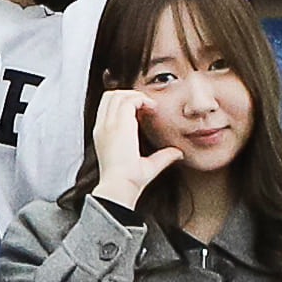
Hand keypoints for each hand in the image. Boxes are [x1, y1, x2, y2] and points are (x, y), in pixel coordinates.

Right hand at [90, 83, 167, 207]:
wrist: (120, 187)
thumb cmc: (130, 181)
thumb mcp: (148, 165)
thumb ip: (162, 157)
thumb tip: (178, 153)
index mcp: (104, 135)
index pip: (108, 107)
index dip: (126, 103)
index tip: (143, 111)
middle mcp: (103, 126)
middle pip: (110, 96)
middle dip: (129, 95)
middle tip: (147, 105)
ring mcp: (108, 124)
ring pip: (117, 94)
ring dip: (136, 96)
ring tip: (151, 106)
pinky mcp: (118, 124)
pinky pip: (128, 100)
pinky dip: (141, 99)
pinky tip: (153, 108)